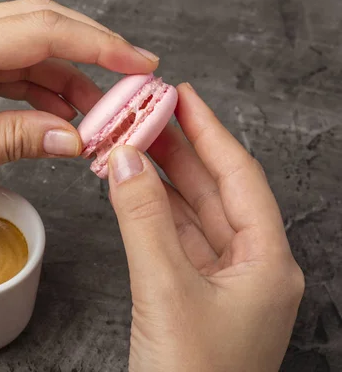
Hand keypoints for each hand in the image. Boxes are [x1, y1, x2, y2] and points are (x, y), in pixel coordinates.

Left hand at [0, 0, 158, 224]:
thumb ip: (10, 141)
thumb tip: (69, 136)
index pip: (42, 31)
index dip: (100, 45)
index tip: (140, 64)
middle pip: (36, 23)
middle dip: (89, 50)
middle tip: (127, 84)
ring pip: (19, 47)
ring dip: (60, 74)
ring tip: (93, 113)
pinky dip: (29, 86)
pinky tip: (50, 113)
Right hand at [108, 84, 303, 370]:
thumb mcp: (166, 290)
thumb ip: (143, 220)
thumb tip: (123, 160)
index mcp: (268, 264)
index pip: (240, 178)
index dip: (210, 132)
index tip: (183, 97)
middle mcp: (252, 268)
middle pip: (216, 192)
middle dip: (182, 150)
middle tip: (149, 113)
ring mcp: (222, 283)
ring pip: (192, 214)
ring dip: (163, 179)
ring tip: (134, 142)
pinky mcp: (193, 296)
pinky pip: (175, 239)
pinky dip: (152, 212)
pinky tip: (133, 189)